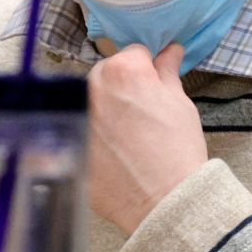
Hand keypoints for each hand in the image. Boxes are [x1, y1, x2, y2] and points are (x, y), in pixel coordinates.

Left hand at [86, 43, 207, 233]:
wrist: (165, 199)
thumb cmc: (177, 151)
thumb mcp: (180, 103)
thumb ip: (168, 72)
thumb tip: (170, 52)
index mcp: (123, 71)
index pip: (134, 53)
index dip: (148, 69)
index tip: (153, 86)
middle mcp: (93, 89)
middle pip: (106, 73)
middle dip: (122, 87)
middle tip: (141, 113)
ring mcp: (77, 116)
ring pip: (90, 100)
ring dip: (104, 109)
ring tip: (127, 135)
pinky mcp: (70, 142)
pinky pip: (82, 128)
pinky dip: (94, 135)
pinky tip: (114, 152)